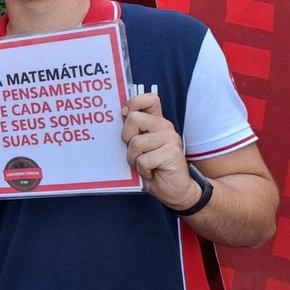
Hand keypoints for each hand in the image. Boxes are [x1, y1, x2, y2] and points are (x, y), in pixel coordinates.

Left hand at [121, 93, 197, 208]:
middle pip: (134, 119)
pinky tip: (150, 173)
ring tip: (143, 165)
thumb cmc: (152, 167)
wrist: (174, 190)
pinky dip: (142, 170)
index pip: (149, 99)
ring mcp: (170, 139)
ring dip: (133, 159)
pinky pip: (143, 160)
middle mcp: (165, 126)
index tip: (125, 114)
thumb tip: (116, 119)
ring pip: (136, 143)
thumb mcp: (139, 147)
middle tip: (134, 152)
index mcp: (156, 122)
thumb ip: (132, 132)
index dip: (134, 102)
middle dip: (126, 138)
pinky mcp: (172, 153)